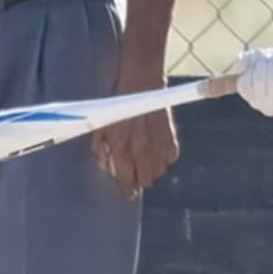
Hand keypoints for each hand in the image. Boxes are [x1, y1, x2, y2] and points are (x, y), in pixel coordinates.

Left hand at [92, 70, 178, 199]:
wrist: (140, 81)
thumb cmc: (117, 102)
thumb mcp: (101, 125)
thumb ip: (101, 149)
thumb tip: (105, 165)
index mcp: (121, 146)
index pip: (126, 180)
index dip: (126, 189)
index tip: (126, 192)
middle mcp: (141, 148)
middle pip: (146, 180)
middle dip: (139, 178)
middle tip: (135, 172)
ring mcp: (158, 142)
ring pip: (160, 171)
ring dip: (152, 168)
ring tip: (145, 159)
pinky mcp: (171, 135)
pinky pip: (171, 157)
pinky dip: (165, 156)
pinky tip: (157, 148)